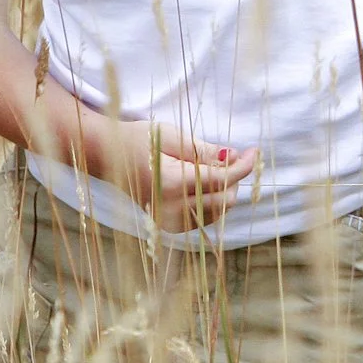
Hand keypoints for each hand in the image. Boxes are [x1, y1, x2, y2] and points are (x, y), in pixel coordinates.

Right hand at [110, 121, 257, 232]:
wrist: (108, 157)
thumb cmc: (139, 140)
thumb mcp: (174, 137)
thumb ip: (205, 151)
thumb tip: (234, 156)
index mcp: (172, 183)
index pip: (222, 180)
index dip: (244, 166)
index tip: (255, 151)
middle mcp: (171, 208)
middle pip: (225, 201)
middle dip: (234, 179)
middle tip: (231, 158)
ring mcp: (169, 221)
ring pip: (217, 213)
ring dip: (224, 192)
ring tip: (213, 169)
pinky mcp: (168, 226)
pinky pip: (203, 219)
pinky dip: (211, 203)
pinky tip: (203, 186)